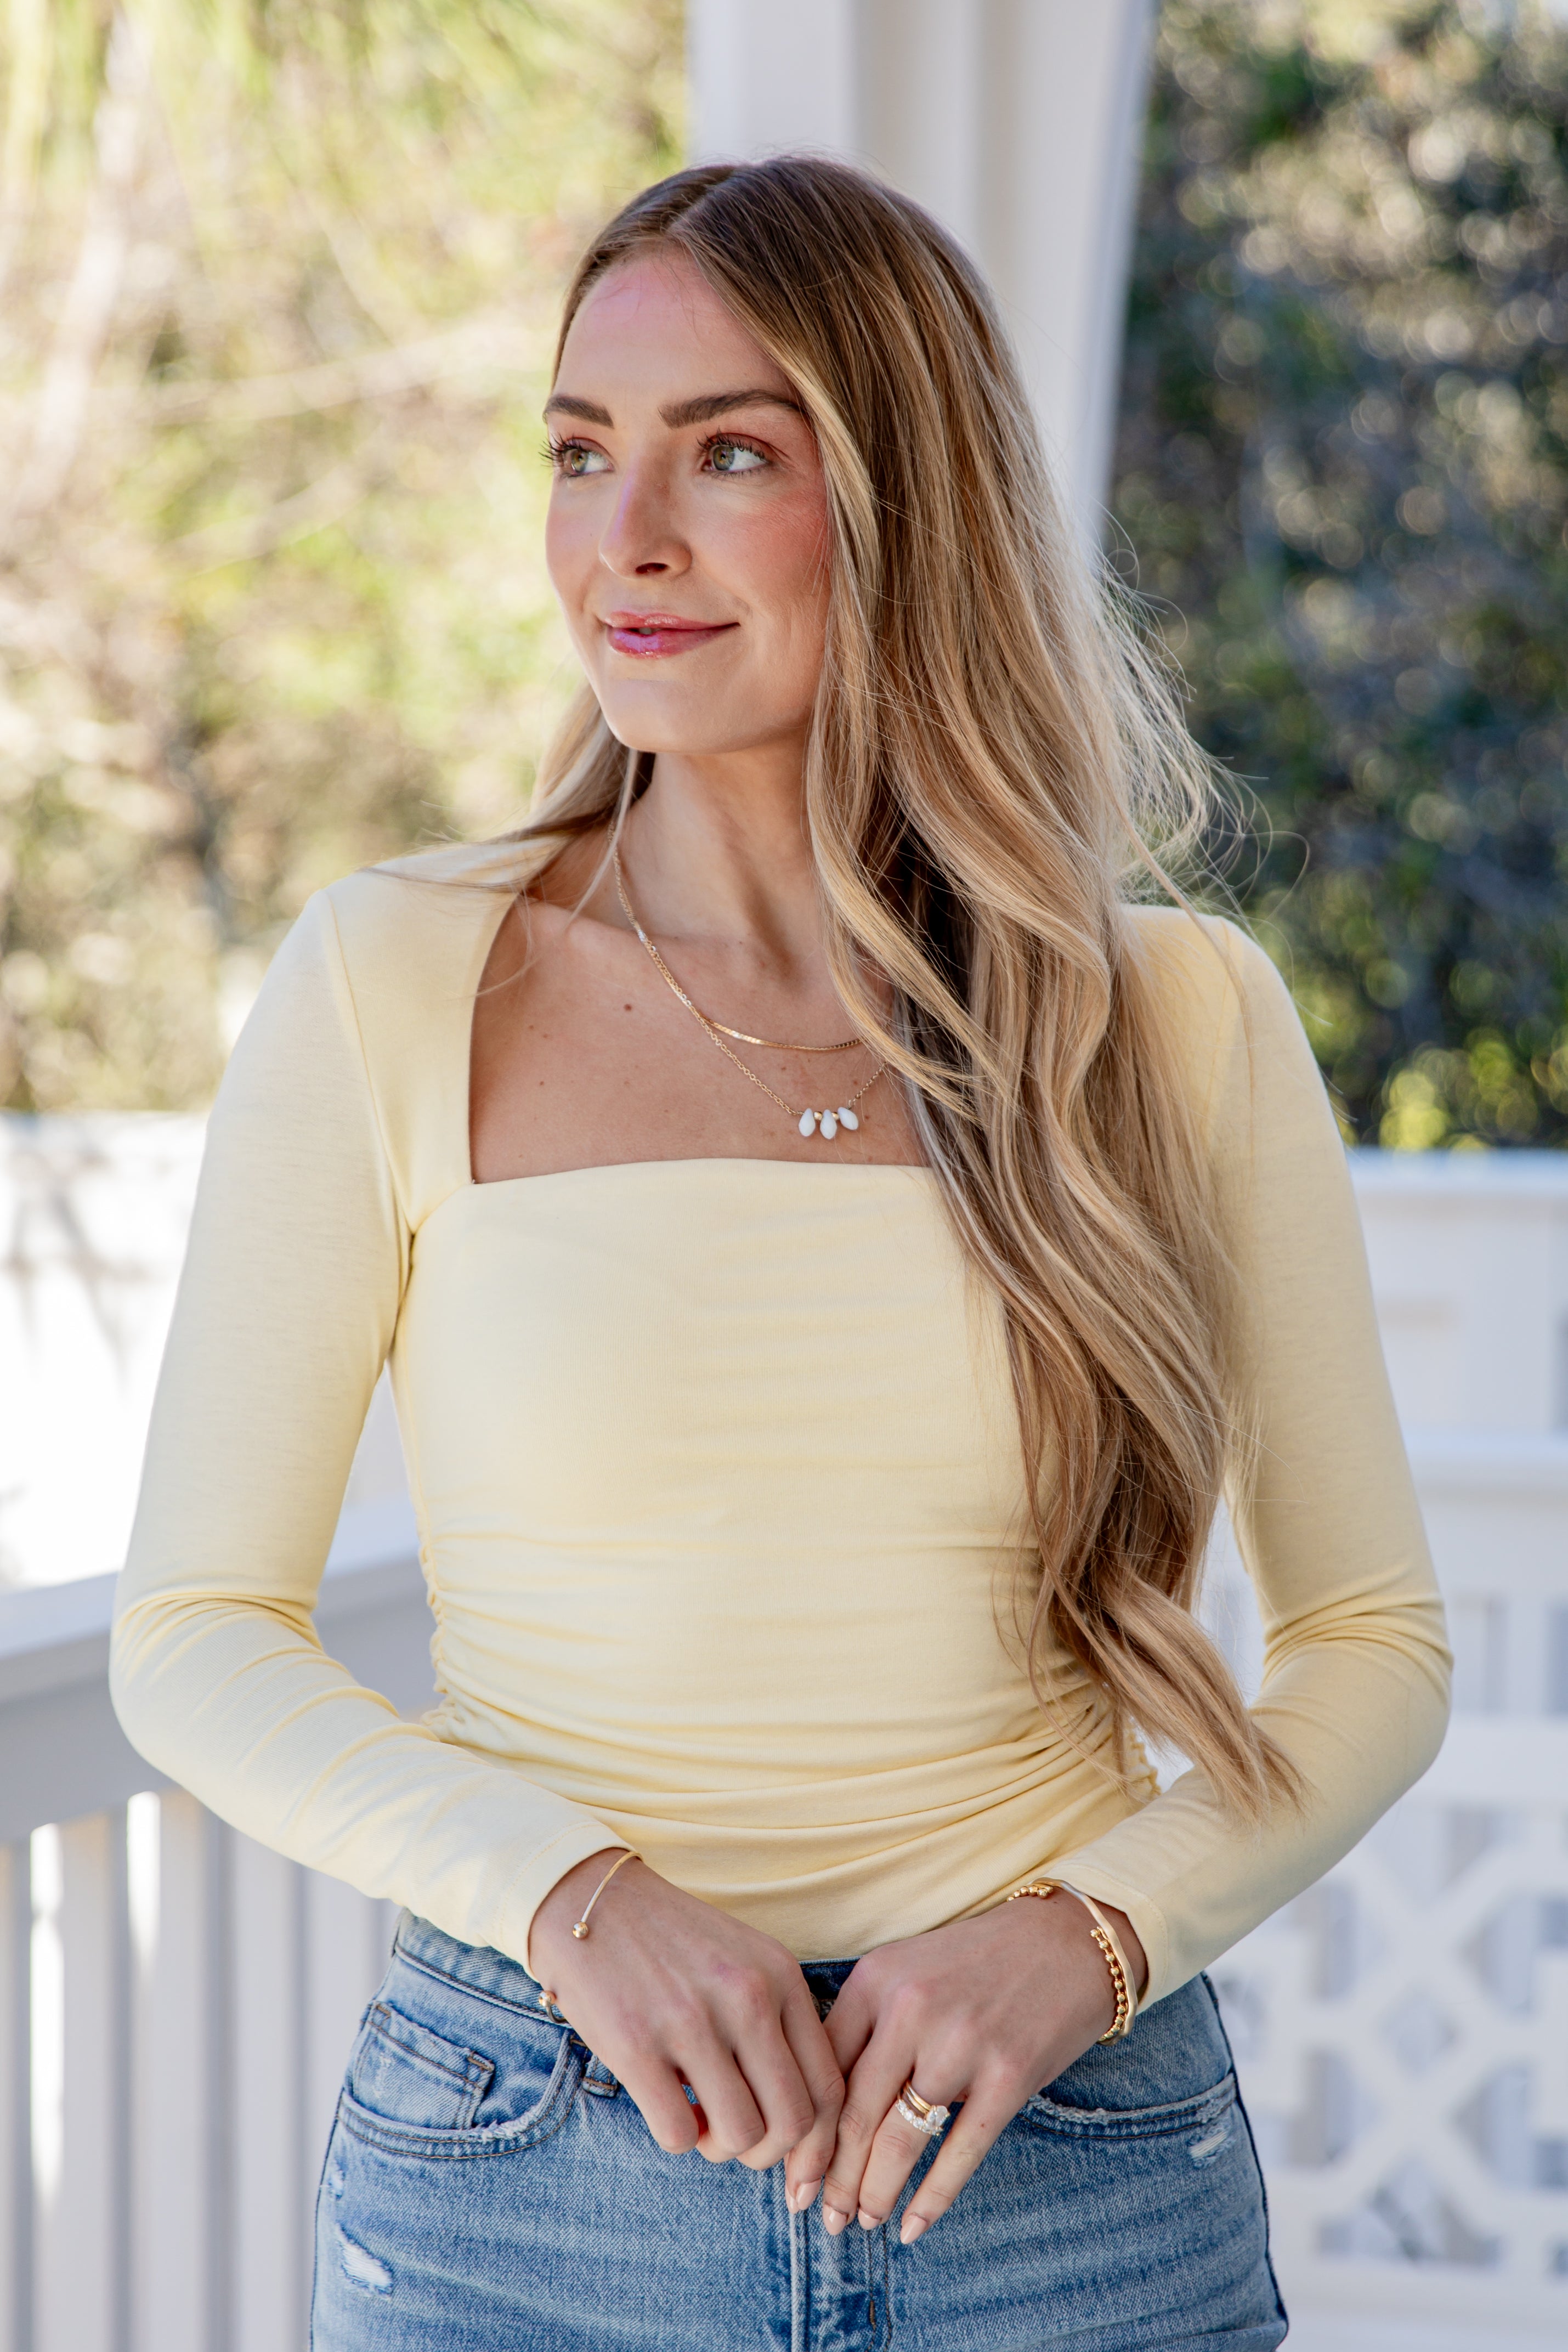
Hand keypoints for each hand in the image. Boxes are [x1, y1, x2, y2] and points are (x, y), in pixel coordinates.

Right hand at [529, 1850, 843, 2184]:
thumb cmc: (673, 1942)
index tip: (794, 2161)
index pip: (829, 2086)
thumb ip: (779, 2023)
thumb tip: (802, 2121)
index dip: (817, 2142)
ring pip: (740, 2135)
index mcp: (781, 1976)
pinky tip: (666, 2105)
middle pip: (793, 2121)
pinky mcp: (636, 2046)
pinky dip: (677, 2137)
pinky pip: (678, 2134)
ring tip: (699, 2118)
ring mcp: (692, 2022)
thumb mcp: (746, 1962)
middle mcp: (747, 1997)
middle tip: (736, 2137)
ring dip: (719, 2146)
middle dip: (768, 2152)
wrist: (590, 1901)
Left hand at [788, 1891, 1147, 2243]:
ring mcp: (961, 2042)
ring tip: (864, 2221)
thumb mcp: (907, 1972)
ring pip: (900, 2139)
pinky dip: (932, 2198)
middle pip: (855, 2114)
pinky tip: (913, 2226)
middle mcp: (911, 2008)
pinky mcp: (1009, 2074)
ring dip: (875, 2192)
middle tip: (827, 2218)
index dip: (804, 2135)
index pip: (823, 2072)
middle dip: (835, 2178)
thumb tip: (820, 2112)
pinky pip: (960, 2152)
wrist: (1066, 1940)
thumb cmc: (975, 1964)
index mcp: (876, 1979)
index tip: (793, 2177)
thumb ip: (865, 2028)